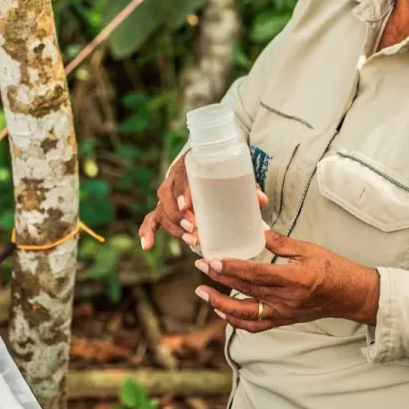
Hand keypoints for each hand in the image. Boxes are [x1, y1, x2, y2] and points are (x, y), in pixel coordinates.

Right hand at [138, 153, 267, 250]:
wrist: (204, 162)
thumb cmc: (219, 170)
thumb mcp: (234, 175)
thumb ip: (247, 187)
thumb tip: (261, 201)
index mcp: (186, 168)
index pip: (179, 179)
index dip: (181, 193)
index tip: (188, 206)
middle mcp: (172, 182)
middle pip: (167, 198)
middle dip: (178, 216)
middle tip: (195, 228)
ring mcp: (167, 197)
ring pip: (161, 212)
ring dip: (174, 228)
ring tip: (191, 240)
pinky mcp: (164, 209)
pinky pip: (151, 220)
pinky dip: (147, 232)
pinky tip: (147, 246)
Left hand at [193, 230, 380, 332]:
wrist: (351, 295)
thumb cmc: (334, 268)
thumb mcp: (307, 248)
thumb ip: (279, 242)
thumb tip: (256, 229)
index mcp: (293, 279)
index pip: (254, 274)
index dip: (231, 267)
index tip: (212, 259)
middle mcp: (285, 300)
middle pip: (245, 290)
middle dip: (219, 279)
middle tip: (200, 265)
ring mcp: (283, 313)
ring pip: (244, 313)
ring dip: (220, 303)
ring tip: (202, 292)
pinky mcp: (283, 320)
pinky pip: (255, 325)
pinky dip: (236, 320)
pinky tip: (222, 310)